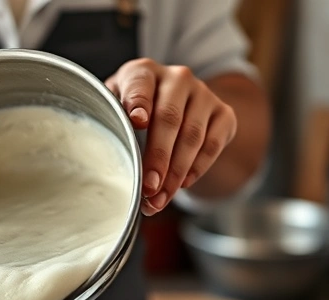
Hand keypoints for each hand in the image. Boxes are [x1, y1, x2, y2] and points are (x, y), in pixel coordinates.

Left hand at [106, 59, 237, 215]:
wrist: (174, 108)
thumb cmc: (133, 114)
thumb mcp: (116, 110)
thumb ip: (111, 122)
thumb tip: (105, 153)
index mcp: (143, 72)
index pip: (140, 85)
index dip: (139, 103)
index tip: (137, 122)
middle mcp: (176, 77)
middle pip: (169, 118)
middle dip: (158, 158)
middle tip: (148, 187)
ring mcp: (203, 94)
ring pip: (192, 136)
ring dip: (176, 173)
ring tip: (160, 198)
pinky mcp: (223, 113)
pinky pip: (213, 145)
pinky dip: (197, 168)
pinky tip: (182, 185)